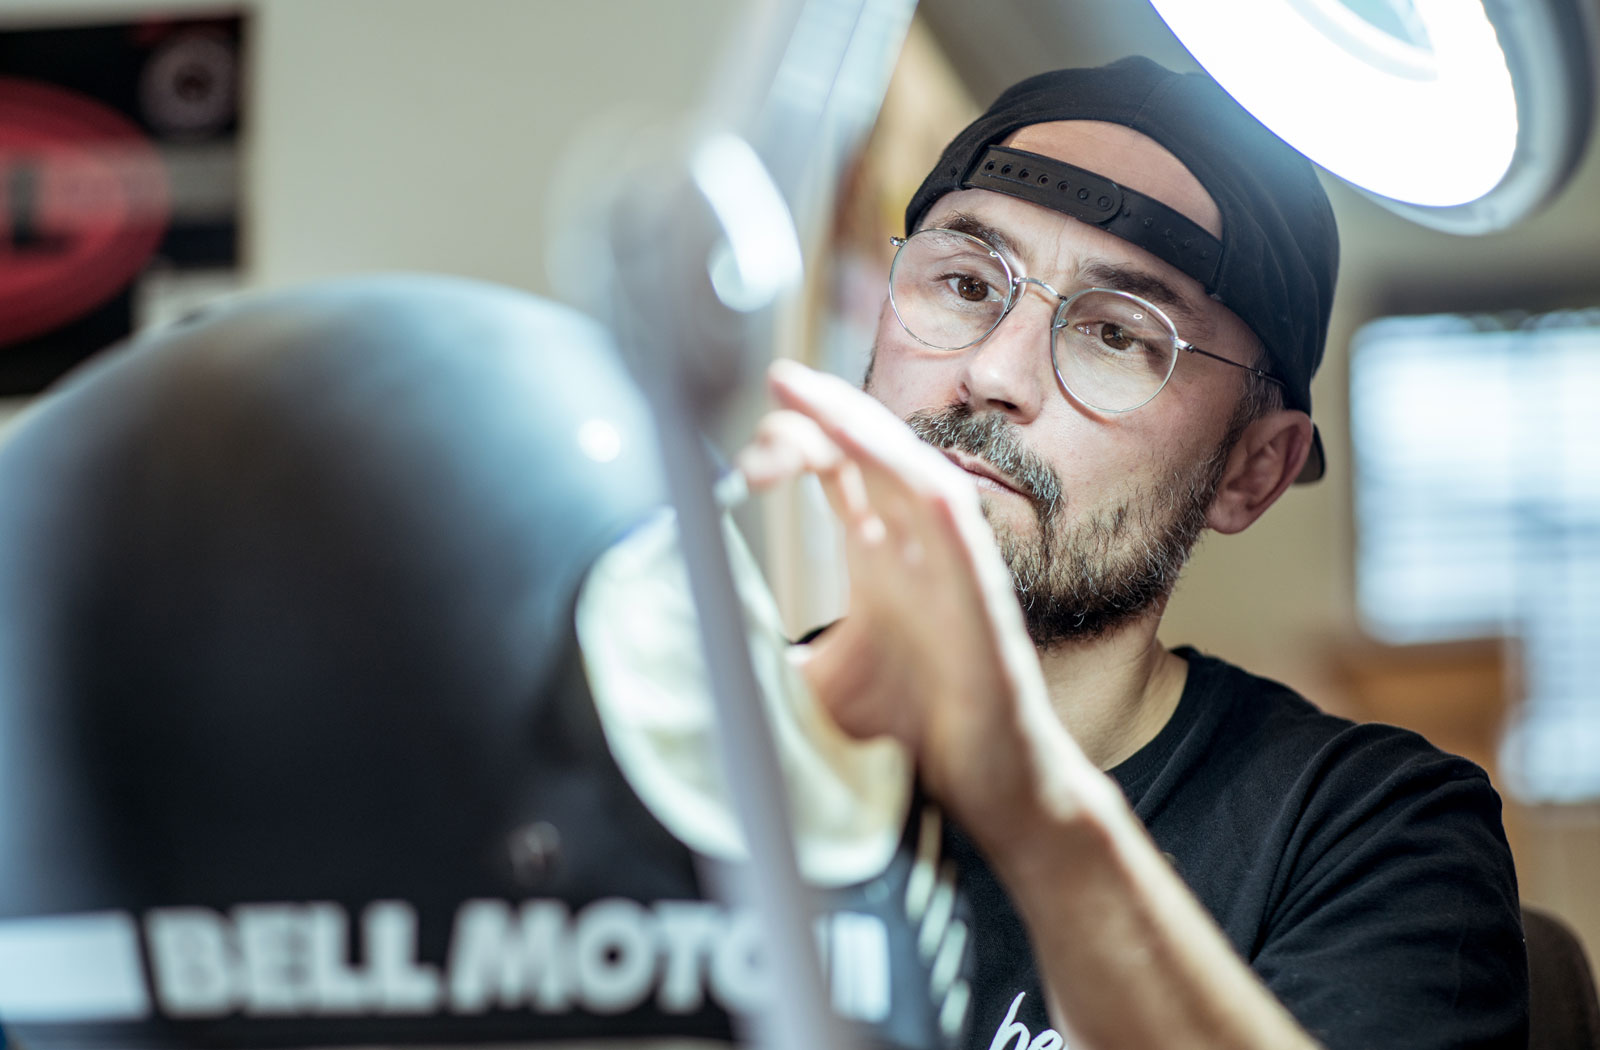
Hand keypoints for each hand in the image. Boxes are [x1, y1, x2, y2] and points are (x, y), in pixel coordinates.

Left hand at [737, 360, 1084, 841]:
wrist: (988, 792)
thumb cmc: (909, 738)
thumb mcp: (807, 691)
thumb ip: (755, 663)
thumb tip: (678, 663)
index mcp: (878, 559)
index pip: (839, 469)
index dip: (797, 439)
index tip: (746, 450)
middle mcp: (913, 549)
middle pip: (868, 451)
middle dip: (817, 415)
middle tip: (768, 395)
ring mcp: (949, 565)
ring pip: (909, 464)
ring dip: (856, 424)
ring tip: (804, 392)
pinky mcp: (979, 595)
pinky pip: (953, 519)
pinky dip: (914, 476)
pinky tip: (874, 450)